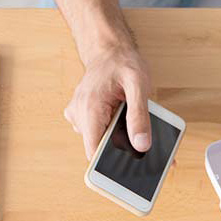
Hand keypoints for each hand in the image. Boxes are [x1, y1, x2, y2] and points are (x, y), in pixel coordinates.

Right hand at [64, 43, 152, 159]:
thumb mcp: (138, 85)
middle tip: (142, 144)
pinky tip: (123, 120)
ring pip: (99, 142)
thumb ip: (140, 116)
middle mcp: (78, 114)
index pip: (94, 152)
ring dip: (117, 140)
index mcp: (89, 108)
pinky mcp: (82, 117)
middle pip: (98, 149)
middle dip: (120, 151)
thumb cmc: (123, 63)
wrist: (109, 50)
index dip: (110, 165)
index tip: (128, 170)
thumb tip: (142, 145)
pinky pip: (98, 133)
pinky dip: (112, 132)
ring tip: (132, 124)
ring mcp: (78, 116)